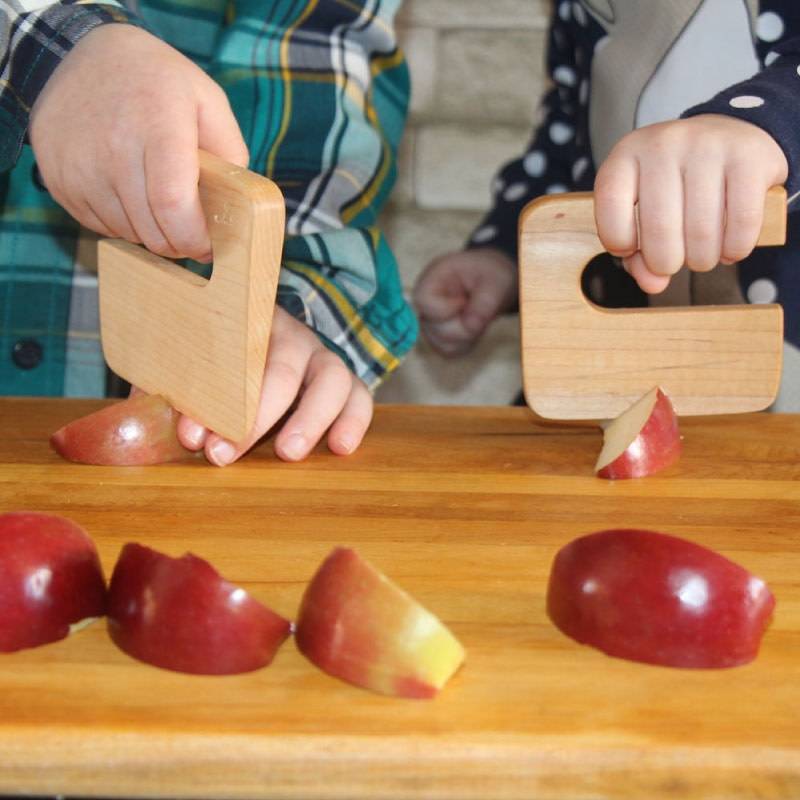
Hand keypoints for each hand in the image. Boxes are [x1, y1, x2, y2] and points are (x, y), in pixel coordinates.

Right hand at [29, 24, 247, 261]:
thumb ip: (231, 153)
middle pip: (151, 229)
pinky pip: (99, 225)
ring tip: (158, 205)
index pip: (173, 204)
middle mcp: (112, 146)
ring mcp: (79, 166)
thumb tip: (238, 207)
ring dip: (149, 232)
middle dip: (177, 243)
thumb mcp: (207, 100)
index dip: (193, 237)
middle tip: (189, 233)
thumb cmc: (156, 83)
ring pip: (126, 232)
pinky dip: (121, 222)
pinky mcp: (57, 180)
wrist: (78, 56)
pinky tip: (129, 194)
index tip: (207, 246)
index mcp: (157, 124)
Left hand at [172, 307, 372, 465]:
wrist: (261, 347)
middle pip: (285, 368)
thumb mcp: (204, 371)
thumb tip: (194, 438)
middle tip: (230, 452)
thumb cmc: (228, 363)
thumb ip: (195, 401)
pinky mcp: (347, 385)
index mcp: (250, 328)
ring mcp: (324, 360)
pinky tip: (339, 448)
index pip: (236, 357)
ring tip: (290, 453)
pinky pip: (359, 398)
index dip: (215, 399)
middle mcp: (294, 339)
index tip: (197, 438)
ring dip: (311, 419)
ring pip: (333, 378)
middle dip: (259, 414)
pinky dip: (353, 422)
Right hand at [413, 248, 517, 356]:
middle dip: (464, 325)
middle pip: (435, 329)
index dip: (446, 308)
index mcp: (431, 279)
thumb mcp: (494, 282)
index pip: (423, 302)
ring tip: (476, 316)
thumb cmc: (489, 276)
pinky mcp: (438, 338)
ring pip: (443, 344)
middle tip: (478, 308)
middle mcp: (424, 303)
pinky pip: (450, 351)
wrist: (491, 284)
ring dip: (467, 336)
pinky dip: (467, 343)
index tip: (464, 300)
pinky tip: (473, 326)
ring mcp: (429, 323)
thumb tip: (471, 326)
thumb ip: (485, 302)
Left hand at [594, 114, 787, 293]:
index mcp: (627, 155)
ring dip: (702, 260)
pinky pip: (742, 223)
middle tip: (674, 262)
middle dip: (666, 263)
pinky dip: (735, 249)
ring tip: (703, 255)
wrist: (729, 135)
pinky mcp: (748, 156)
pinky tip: (729, 248)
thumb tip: (653, 284)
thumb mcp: (642, 209)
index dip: (619, 242)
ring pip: (702, 232)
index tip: (633, 248)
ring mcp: (707, 146)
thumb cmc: (676, 183)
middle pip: (659, 229)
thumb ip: (637, 254)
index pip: (610, 207)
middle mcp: (664, 144)